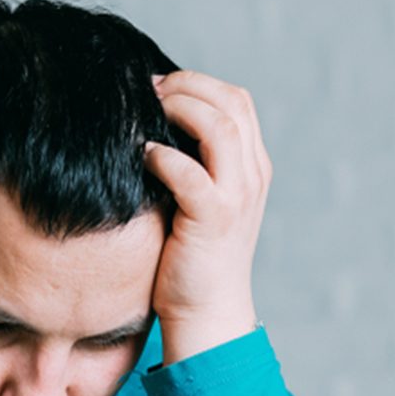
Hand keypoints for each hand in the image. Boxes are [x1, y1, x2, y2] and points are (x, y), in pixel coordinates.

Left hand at [144, 70, 271, 364]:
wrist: (206, 311)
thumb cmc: (191, 258)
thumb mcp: (198, 202)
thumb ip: (190, 166)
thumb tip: (148, 129)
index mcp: (251, 167)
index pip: (237, 101)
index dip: (199, 83)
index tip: (160, 86)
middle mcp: (251, 176)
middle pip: (232, 103)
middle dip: (188, 86)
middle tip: (148, 89)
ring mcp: (237, 197)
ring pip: (220, 127)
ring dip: (180, 110)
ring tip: (148, 112)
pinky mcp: (213, 220)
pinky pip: (191, 174)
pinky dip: (165, 157)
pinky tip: (143, 156)